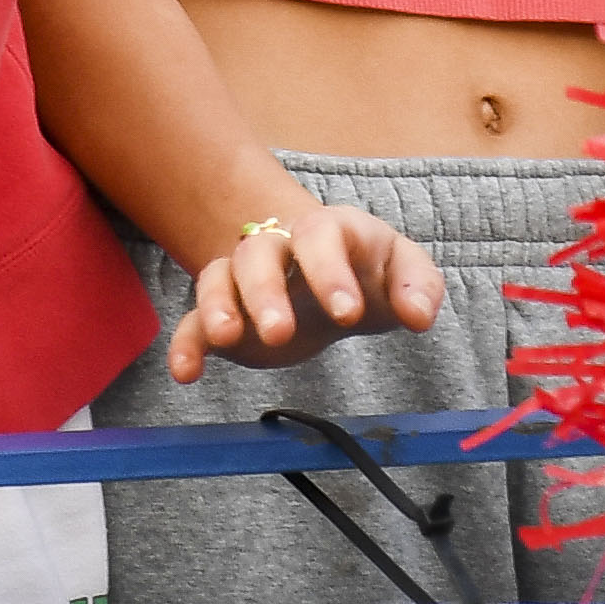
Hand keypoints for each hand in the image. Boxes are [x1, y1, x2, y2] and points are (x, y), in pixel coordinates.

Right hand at [165, 200, 442, 382]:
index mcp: (330, 231)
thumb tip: (419, 315)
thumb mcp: (403, 273)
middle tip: (281, 334)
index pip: (322, 235)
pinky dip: (185, 344)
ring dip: (218, 306)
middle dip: (266, 291)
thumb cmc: (370, 272)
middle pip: (259, 252)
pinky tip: (185, 372)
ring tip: (226, 338)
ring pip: (219, 277)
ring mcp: (246, 280)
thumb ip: (419, 287)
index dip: (330, 270)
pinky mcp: (225, 315)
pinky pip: (193, 322)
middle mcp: (280, 247)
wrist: (331, 277)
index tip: (347, 313)